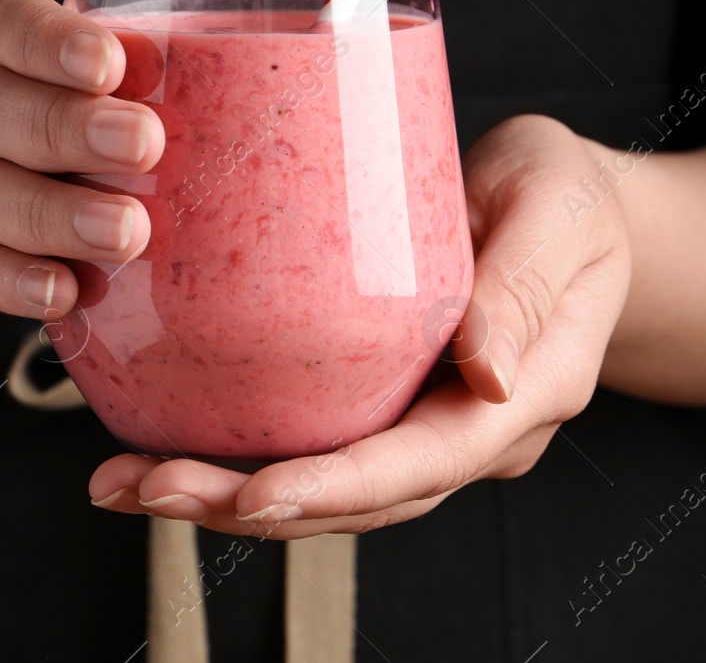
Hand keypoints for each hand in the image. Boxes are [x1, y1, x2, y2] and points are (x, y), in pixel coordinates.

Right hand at [0, 0, 164, 319]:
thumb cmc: (24, 89)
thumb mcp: (50, 54)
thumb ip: (95, 57)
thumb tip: (160, 69)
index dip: (46, 42)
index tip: (108, 65)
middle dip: (64, 129)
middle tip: (143, 144)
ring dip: (54, 215)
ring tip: (125, 229)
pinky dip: (22, 282)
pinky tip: (69, 289)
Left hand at [87, 114, 630, 537]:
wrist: (580, 213)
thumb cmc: (571, 198)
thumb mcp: (557, 212)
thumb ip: (522, 284)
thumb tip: (487, 374)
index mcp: (525, 395)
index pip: (427, 464)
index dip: (339, 487)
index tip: (254, 494)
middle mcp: (474, 434)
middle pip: (359, 499)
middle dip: (248, 506)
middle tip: (144, 488)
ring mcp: (430, 428)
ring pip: (328, 488)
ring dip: (226, 496)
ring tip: (124, 483)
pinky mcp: (390, 404)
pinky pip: (315, 445)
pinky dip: (240, 457)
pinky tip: (163, 446)